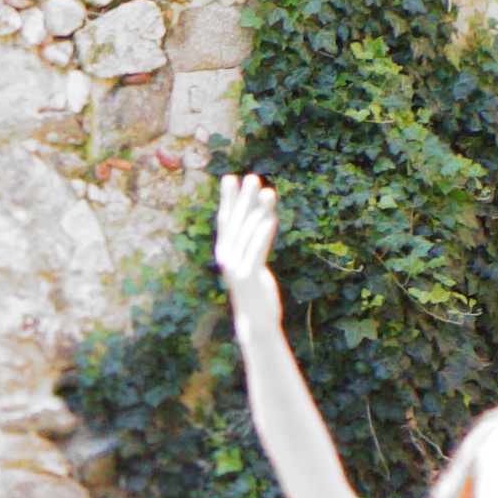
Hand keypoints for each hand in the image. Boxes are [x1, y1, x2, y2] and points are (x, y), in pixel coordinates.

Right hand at [213, 172, 280, 291]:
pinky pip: (257, 249)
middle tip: (251, 177)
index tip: (230, 178)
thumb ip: (251, 243)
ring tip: (269, 191)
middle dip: (243, 198)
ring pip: (248, 232)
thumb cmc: (255, 291)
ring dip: (258, 210)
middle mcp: (227, 257)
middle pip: (236, 222)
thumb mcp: (251, 263)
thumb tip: (260, 217)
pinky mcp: (248, 276)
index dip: (227, 199)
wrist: (255, 319)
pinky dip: (263, 233)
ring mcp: (236, 266)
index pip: (225, 220)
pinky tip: (271, 218)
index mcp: (225, 252)